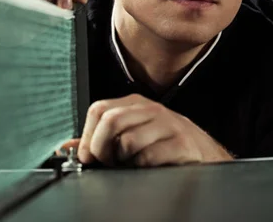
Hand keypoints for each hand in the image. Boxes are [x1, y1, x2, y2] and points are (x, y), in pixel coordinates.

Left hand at [76, 94, 233, 166]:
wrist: (205, 155)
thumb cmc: (165, 145)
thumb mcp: (132, 134)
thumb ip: (100, 139)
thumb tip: (66, 146)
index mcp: (135, 104)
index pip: (98, 109)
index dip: (87, 136)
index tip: (88, 155)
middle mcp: (150, 109)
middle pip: (109, 121)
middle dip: (101, 149)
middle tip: (108, 162)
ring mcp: (167, 124)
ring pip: (127, 141)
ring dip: (124, 161)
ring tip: (132, 164)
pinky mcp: (180, 143)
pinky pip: (148, 157)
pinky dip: (142, 168)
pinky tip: (149, 167)